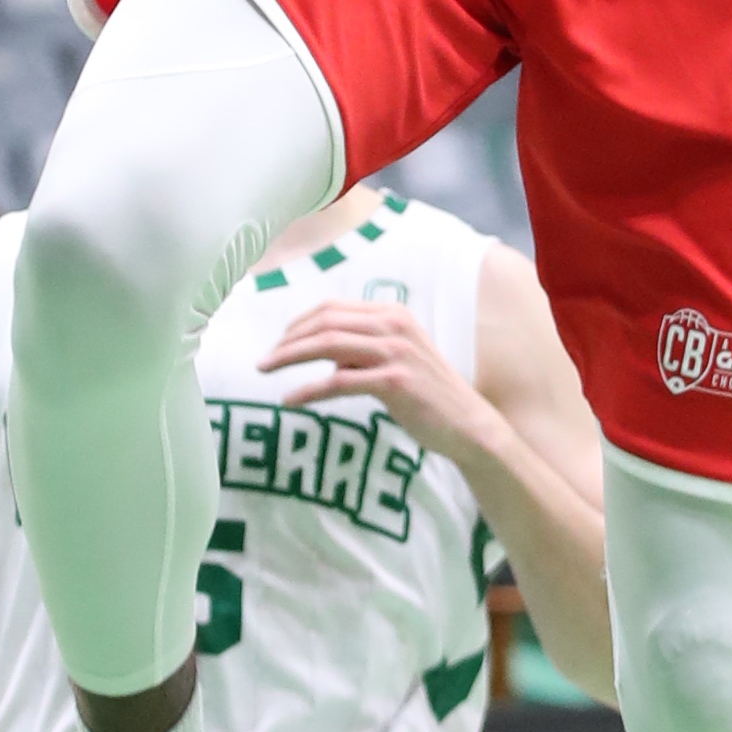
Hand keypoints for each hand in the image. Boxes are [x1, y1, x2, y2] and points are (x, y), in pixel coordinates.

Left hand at [260, 291, 481, 461]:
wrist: (468, 424)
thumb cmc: (428, 393)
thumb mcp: (398, 357)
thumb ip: (364, 347)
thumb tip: (323, 349)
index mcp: (392, 314)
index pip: (333, 308)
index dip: (299, 323)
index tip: (278, 342)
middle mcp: (394, 326)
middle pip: (325, 322)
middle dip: (288, 339)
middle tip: (263, 360)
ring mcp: (395, 352)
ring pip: (328, 345)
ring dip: (289, 357)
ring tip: (266, 370)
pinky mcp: (394, 381)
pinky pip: (339, 381)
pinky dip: (309, 390)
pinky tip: (290, 400)